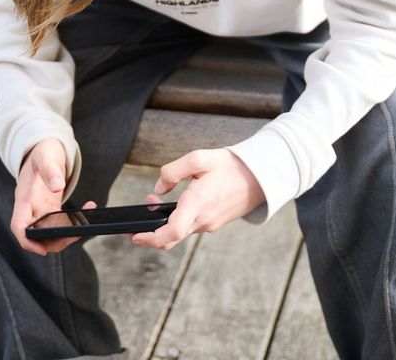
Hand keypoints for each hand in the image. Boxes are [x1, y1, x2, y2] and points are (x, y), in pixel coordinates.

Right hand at [11, 138, 93, 255]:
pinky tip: (88, 207)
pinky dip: (73, 220)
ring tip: (86, 221)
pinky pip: (60, 221)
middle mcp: (30, 206)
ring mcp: (40, 208)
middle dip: (54, 241)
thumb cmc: (42, 151)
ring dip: (66, 233)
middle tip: (76, 235)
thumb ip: (50, 170)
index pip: (18, 225)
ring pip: (49, 231)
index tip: (41, 249)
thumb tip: (57, 186)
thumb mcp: (45, 156)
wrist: (44, 147)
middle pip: (36, 234)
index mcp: (24, 196)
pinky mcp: (50, 207)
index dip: (27, 241)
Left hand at [130, 148, 265, 250]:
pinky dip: (178, 220)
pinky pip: (191, 226)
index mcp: (199, 203)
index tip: (135, 235)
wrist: (260, 177)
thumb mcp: (200, 158)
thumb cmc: (231, 166)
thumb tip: (159, 188)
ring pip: (181, 232)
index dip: (150, 238)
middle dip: (150, 234)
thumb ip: (173, 171)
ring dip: (164, 223)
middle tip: (134, 226)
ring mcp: (210, 224)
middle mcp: (204, 219)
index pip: (172, 231)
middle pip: (171, 238)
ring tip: (155, 201)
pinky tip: (177, 204)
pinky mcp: (215, 223)